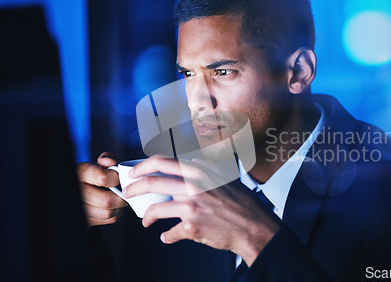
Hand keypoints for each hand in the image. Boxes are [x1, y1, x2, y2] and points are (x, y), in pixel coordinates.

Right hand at [76, 152, 127, 226]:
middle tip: (124, 191)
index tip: (118, 177)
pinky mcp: (87, 220)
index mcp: (80, 174)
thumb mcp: (98, 165)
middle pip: (107, 200)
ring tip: (118, 198)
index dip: (115, 178)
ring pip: (108, 213)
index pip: (102, 178)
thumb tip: (111, 162)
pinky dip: (116, 213)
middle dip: (120, 196)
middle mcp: (78, 192)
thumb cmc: (93, 176)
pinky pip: (109, 220)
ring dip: (119, 206)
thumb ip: (106, 160)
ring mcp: (81, 208)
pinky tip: (114, 206)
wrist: (81, 190)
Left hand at [123, 155, 280, 265]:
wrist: (254, 227)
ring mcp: (191, 207)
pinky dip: (167, 236)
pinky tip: (167, 236)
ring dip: (147, 217)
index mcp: (200, 172)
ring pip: (156, 209)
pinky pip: (170, 233)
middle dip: (134, 189)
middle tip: (129, 194)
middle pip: (151, 183)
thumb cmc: (243, 204)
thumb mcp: (228, 177)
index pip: (163, 162)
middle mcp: (193, 187)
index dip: (143, 166)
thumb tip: (196, 161)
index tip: (135, 173)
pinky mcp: (191, 228)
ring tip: (147, 221)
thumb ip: (210, 169)